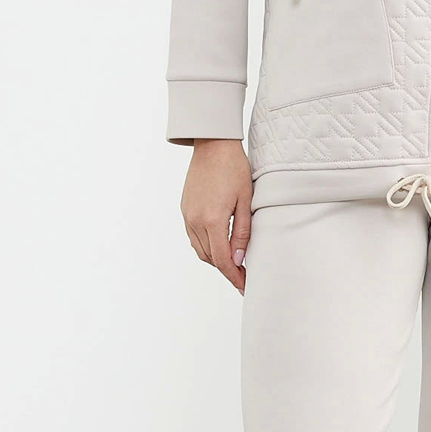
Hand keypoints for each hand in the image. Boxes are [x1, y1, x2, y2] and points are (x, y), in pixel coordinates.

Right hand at [181, 139, 252, 293]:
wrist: (212, 145)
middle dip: (227, 270)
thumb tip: (239, 259)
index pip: (223, 260)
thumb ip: (243, 233)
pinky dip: (206, 246)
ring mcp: (187, 215)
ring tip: (234, 263)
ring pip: (200, 250)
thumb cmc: (234, 168)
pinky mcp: (185, 209)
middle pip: (210, 258)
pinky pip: (194, 237)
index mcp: (212, 220)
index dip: (234, 277)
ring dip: (216, 259)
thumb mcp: (246, 201)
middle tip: (244, 276)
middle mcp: (195, 221)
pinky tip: (219, 245)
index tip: (245, 286)